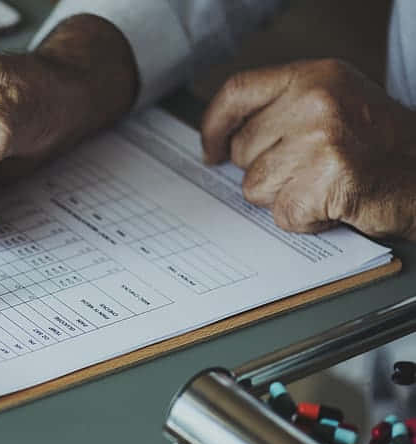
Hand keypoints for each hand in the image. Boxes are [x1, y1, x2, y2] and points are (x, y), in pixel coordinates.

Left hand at [202, 59, 415, 238]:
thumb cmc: (379, 146)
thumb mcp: (334, 104)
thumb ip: (282, 111)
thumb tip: (224, 141)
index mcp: (315, 77)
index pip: (238, 91)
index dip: (215, 124)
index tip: (210, 149)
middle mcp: (315, 102)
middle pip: (244, 148)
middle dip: (265, 169)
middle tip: (308, 169)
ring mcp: (319, 141)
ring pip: (255, 185)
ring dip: (284, 196)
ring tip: (323, 184)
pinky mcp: (323, 181)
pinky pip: (282, 213)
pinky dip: (304, 219)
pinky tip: (332, 203)